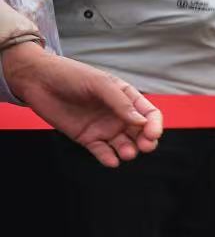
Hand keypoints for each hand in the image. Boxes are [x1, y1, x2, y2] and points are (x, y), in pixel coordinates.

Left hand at [4, 46, 161, 166]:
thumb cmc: (70, 75)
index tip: (152, 133)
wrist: (37, 80)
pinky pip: (103, 152)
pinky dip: (109, 158)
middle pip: (141, 133)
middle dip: (147, 141)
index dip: (155, 125)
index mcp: (126, 98)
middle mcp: (118, 115)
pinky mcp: (87, 138)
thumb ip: (121, 102)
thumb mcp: (99, 83)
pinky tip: (111, 160)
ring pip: (125, 145)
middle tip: (145, 146)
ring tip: (126, 153)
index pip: (149, 114)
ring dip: (130, 151)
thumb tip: (141, 122)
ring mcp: (103, 128)